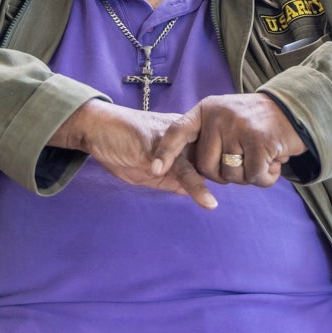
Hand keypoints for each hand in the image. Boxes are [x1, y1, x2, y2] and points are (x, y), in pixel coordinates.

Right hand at [53, 100, 216, 208]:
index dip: (220, 172)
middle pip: (210, 157)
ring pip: (197, 162)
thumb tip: (194, 192)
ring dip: (207, 183)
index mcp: (182, 141)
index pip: (208, 157)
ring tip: (212, 205)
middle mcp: (182, 136)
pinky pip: (180, 166)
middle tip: (235, 190)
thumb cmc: (122, 146)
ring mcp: (171, 140)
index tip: (232, 186)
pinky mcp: (159, 145)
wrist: (96, 127)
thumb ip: (171, 179)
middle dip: (223, 173)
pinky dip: (191, 183)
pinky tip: (203, 198)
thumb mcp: (149, 169)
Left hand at [151, 93, 307, 186]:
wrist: (294, 109)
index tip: (155, 170)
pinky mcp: (260, 141)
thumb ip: (208, 135)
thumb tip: (182, 168)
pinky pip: (253, 177)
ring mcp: (239, 127)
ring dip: (248, 176)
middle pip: (206, 167)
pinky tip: (274, 163)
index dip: (165, 151)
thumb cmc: (256, 121)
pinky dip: (265, 177)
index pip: (178, 131)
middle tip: (243, 161)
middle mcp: (219, 116)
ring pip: (230, 176)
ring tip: (261, 157)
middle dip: (224, 174)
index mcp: (207, 109)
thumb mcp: (226, 116)